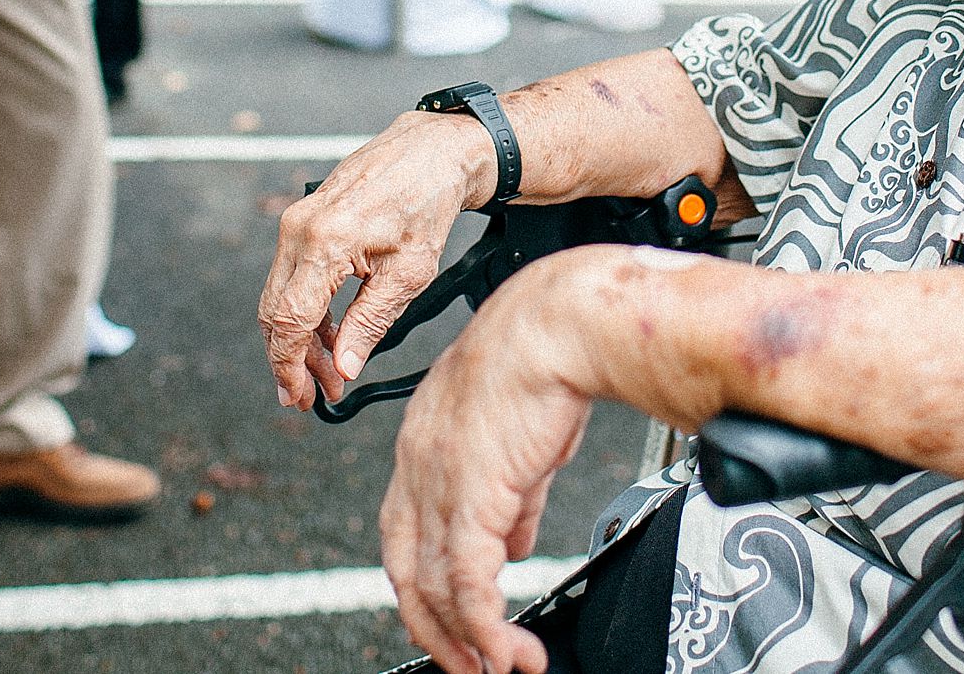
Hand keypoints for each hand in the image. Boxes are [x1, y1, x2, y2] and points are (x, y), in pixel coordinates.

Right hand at [258, 111, 492, 408]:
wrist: (430, 153)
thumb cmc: (426, 205)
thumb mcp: (410, 274)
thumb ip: (370, 322)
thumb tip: (343, 367)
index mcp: (326, 242)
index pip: (290, 319)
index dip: (290, 366)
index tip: (300, 397)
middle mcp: (300, 229)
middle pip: (275, 312)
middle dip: (291, 361)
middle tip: (315, 396)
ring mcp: (296, 221)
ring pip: (280, 297)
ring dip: (299, 339)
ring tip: (329, 373)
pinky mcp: (302, 220)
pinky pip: (292, 276)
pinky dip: (305, 311)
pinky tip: (329, 335)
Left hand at [380, 256, 601, 673]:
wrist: (558, 324)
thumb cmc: (543, 356)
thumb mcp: (518, 435)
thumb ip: (509, 496)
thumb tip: (513, 545)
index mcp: (421, 445)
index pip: (405, 534)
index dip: (422, 583)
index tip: (445, 617)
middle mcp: (416, 467)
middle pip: (405, 572)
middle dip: (433, 628)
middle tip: (466, 662)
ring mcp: (438, 483)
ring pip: (434, 587)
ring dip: (465, 639)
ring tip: (497, 667)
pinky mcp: (471, 497)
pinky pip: (469, 585)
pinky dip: (485, 628)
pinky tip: (506, 651)